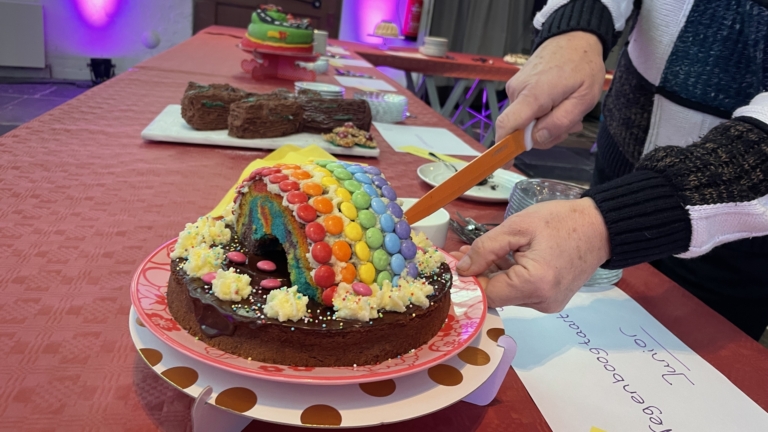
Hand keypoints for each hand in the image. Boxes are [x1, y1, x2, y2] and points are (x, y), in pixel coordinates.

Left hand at [453, 198, 610, 311]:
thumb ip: (486, 249)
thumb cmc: (560, 221)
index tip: (454, 263)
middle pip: (497, 295)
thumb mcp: (517, 227)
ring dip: (492, 275)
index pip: (488, 294)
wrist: (601, 227)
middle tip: (462, 252)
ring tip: (478, 251)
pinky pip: (522, 292)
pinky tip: (500, 258)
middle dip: (478, 275)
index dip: (469, 280)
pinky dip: (509, 277)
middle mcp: (542, 301)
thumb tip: (463, 270)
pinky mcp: (552, 299)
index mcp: (534, 284)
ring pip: (508, 294)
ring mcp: (549, 303)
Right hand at [495, 31, 604, 148]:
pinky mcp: (517, 87)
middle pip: (521, 129)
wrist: (573, 37)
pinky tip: (558, 103)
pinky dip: (542, 113)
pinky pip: (526, 110)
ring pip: (525, 121)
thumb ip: (561, 122)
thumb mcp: (584, 99)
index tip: (506, 162)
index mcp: (533, 95)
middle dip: (544, 134)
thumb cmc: (582, 65)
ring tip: (567, 108)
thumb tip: (538, 139)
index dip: (504, 148)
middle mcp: (517, 91)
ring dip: (546, 123)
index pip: (507, 126)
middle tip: (570, 125)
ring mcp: (515, 88)